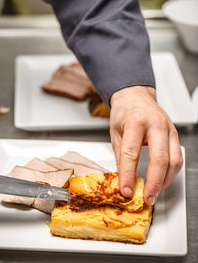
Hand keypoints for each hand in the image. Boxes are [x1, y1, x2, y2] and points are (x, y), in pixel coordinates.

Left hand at [110, 86, 182, 204]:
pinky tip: (162, 180)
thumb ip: (120, 156)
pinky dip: (171, 172)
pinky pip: (177, 157)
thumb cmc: (125, 111)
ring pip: (173, 160)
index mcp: (136, 121)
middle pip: (159, 159)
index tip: (126, 189)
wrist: (136, 96)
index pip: (131, 153)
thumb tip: (122, 179)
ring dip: (165, 181)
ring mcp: (168, 128)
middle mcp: (155, 124)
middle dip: (153, 182)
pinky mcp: (174, 134)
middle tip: (146, 197)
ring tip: (154, 192)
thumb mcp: (115, 132)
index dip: (128, 175)